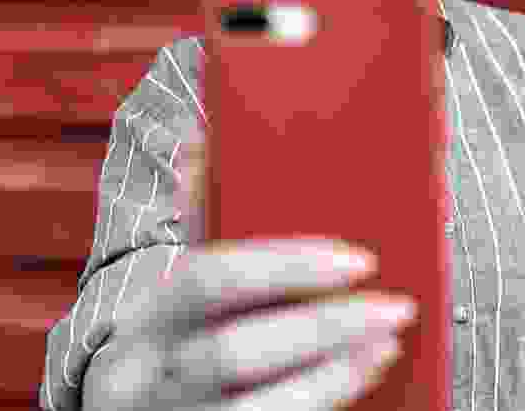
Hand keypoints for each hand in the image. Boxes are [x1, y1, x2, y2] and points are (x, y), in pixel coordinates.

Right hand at [83, 237, 416, 410]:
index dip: (285, 268)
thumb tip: (206, 141)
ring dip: (333, 373)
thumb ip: (200, 220)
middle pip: (233, 352)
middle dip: (322, 328)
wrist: (129, 410)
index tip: (357, 260)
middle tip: (396, 305)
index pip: (209, 278)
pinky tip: (364, 371)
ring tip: (389, 340)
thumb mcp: (177, 284)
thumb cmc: (177, 331)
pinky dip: (326, 401)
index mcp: (149, 314)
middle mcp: (149, 374)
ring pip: (257, 410)